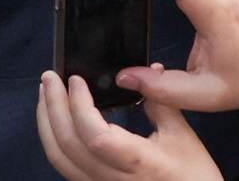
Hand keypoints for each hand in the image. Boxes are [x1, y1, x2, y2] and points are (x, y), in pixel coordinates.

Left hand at [35, 73, 216, 180]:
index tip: (75, 80)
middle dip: (53, 107)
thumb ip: (161, 102)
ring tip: (45, 94)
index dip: (79, 106)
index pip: (95, 136)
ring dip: (46, 123)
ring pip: (59, 158)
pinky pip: (65, 167)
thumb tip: (149, 69)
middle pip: (68, 145)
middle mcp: (113, 178)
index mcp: (136, 162)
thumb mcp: (183, 137)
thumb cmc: (193, 176)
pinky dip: (53, 140)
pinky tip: (54, 121)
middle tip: (48, 77)